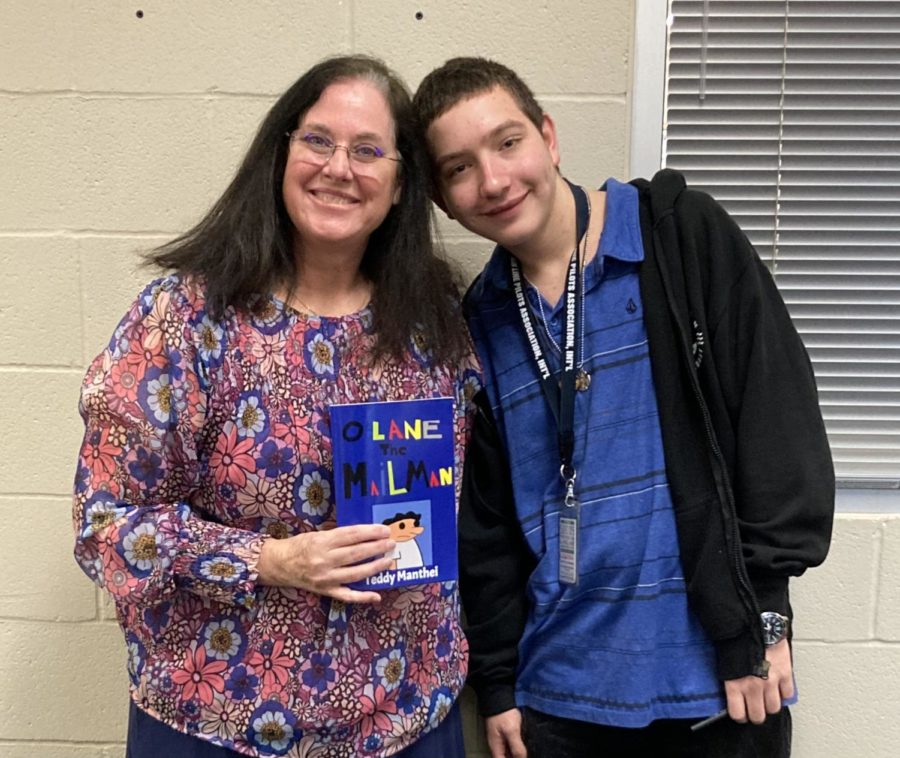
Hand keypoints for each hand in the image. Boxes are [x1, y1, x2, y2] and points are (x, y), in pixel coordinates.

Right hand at [257, 524, 394, 603]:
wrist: (279, 565)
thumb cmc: (299, 546)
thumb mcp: (317, 534)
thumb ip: (338, 536)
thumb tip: (365, 534)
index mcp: (322, 542)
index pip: (351, 535)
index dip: (370, 532)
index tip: (385, 530)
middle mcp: (324, 560)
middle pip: (356, 553)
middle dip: (377, 548)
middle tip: (391, 544)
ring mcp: (326, 578)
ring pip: (355, 574)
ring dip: (375, 568)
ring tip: (388, 561)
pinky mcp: (326, 591)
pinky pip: (347, 596)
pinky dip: (363, 597)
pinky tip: (377, 595)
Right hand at [485, 709, 526, 757]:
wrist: (499, 695)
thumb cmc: (503, 713)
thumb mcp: (512, 731)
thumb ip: (516, 747)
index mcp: (496, 747)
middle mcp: (497, 745)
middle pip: (505, 757)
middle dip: (516, 757)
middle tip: (525, 754)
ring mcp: (500, 738)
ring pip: (509, 752)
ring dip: (517, 752)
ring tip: (526, 750)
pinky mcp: (504, 732)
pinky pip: (511, 744)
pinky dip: (517, 746)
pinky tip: (524, 744)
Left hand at [724, 639, 793, 723]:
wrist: (752, 622)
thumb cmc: (736, 638)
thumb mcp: (725, 663)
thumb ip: (731, 681)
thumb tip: (733, 693)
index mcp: (735, 684)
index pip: (738, 714)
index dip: (739, 715)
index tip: (740, 712)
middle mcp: (754, 687)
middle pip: (758, 716)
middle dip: (755, 713)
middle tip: (754, 707)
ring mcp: (772, 682)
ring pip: (774, 708)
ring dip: (770, 704)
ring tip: (766, 697)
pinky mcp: (786, 674)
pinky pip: (788, 694)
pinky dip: (783, 693)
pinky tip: (778, 686)